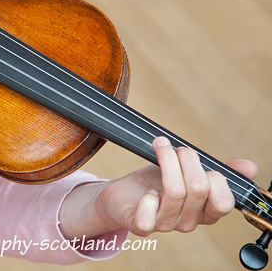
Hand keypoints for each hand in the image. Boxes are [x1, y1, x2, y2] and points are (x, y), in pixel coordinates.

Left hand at [60, 136, 257, 238]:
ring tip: (160, 146)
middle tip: (174, 147)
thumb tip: (250, 167)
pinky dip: (148, 197)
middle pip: (199, 188)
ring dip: (167, 160)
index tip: (197, 159)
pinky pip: (148, 216)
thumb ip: (216, 170)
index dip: (215, 176)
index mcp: (204, 212)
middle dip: (187, 158)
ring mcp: (165, 225)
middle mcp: (188, 222)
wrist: (121, 195)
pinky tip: (146, 189)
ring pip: (175, 191)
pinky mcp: (141, 225)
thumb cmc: (155, 182)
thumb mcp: (186, 173)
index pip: (224, 202)